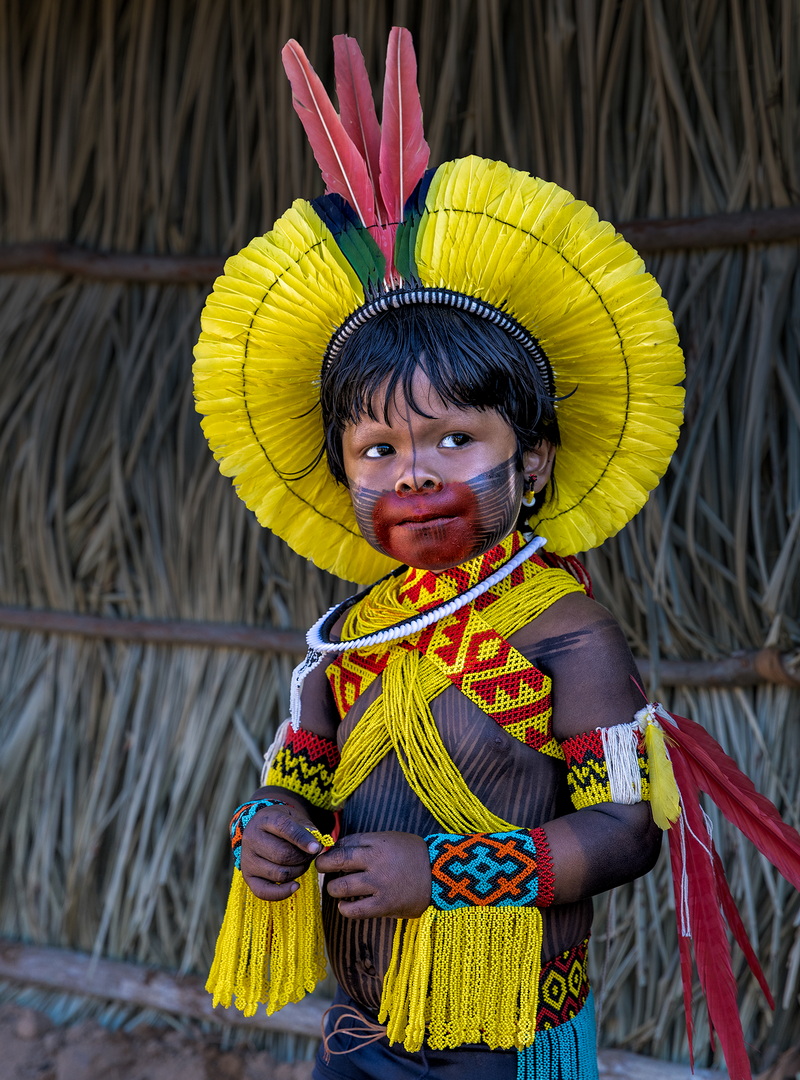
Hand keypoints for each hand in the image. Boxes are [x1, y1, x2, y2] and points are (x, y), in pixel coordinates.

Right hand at [240, 802, 322, 901]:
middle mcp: (252, 839)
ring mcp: (248, 859)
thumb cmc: (283, 824)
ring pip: (279, 874)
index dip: (302, 839)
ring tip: (303, 863)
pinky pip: (264, 892)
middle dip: (303, 858)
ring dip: (298, 871)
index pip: (284, 828)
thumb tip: (315, 847)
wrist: (260, 828)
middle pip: (283, 855)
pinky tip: (295, 885)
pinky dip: (283, 892)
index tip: (316, 848)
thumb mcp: (295, 817)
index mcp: (265, 819)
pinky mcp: (248, 876)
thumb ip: (307, 829)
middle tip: (311, 855)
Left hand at [315, 831, 430, 918]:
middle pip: (335, 861)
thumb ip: (368, 843)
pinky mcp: (384, 905)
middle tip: (321, 868)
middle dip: (323, 865)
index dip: (333, 850)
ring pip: (340, 887)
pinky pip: (354, 910)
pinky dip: (345, 909)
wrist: (442, 874)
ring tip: (335, 889)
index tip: (330, 855)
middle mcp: (375, 861)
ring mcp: (379, 884)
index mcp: (377, 842)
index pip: (343, 843)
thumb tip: (339, 848)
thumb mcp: (393, 839)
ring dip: (333, 888)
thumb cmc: (415, 855)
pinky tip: (345, 906)